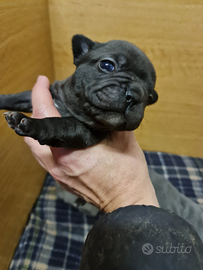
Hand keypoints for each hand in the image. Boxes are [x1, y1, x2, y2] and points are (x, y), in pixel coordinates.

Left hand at [24, 76, 158, 211]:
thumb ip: (108, 120)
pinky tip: (58, 133)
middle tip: (44, 96)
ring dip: (38, 127)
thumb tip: (101, 105)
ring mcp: (57, 174)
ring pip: (35, 147)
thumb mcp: (122, 140)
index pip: (45, 117)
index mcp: (69, 152)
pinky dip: (46, 141)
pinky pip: (44, 156)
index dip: (40, 95)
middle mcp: (57, 164)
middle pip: (30, 136)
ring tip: (49, 111)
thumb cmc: (126, 175)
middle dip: (33, 112)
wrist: (127, 201)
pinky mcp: (62, 179)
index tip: (42, 81)